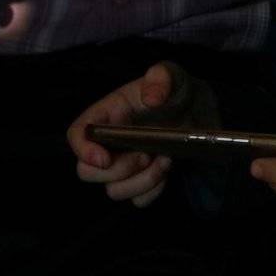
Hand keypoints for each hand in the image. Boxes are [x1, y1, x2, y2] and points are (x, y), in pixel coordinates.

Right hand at [66, 61, 216, 207]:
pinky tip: (167, 170)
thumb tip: (151, 98)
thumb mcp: (172, 76)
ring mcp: (122, 165)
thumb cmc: (176, 92)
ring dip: (141, 181)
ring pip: (114, 191)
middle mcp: (108, 143)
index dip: (83, 150)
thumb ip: (161, 78)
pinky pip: (137, 200)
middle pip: (87, 172)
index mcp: (108, 114)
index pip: (77, 134)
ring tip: (164, 160)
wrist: (197, 114)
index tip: (104, 159)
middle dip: (119, 170)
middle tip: (146, 155)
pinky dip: (153, 191)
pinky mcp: (140, 181)